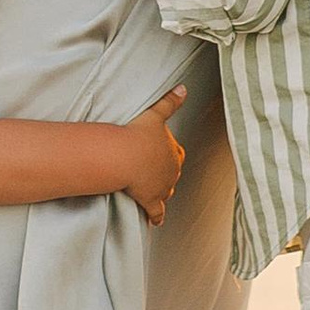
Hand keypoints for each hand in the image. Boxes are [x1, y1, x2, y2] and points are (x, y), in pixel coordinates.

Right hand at [118, 83, 188, 224]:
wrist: (125, 156)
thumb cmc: (137, 134)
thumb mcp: (155, 115)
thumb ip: (170, 102)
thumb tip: (184, 88)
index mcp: (174, 152)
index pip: (177, 154)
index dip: (170, 154)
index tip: (163, 155)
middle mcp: (172, 172)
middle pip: (172, 174)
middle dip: (165, 173)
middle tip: (153, 172)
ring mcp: (163, 188)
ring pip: (166, 192)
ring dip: (162, 192)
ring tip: (154, 193)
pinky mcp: (151, 201)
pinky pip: (157, 212)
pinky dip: (157, 217)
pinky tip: (155, 222)